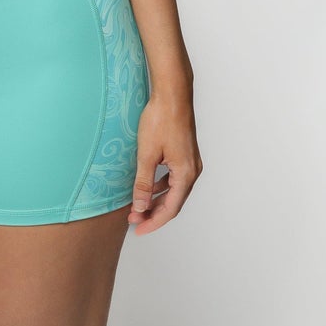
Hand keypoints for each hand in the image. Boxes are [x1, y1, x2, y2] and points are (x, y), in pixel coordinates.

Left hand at [129, 91, 200, 233]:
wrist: (172, 95)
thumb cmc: (161, 120)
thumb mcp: (147, 155)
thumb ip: (143, 183)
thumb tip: (140, 207)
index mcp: (186, 173)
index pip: (171, 208)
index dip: (153, 222)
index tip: (138, 230)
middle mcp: (193, 170)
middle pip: (174, 202)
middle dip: (153, 213)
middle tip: (133, 220)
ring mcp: (191, 162)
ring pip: (174, 191)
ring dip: (156, 201)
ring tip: (137, 207)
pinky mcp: (185, 155)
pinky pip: (174, 179)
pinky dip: (161, 187)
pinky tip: (147, 188)